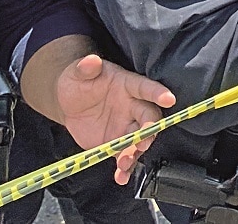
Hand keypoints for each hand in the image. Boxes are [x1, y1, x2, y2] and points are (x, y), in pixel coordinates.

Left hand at [56, 55, 175, 184]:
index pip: (146, 88)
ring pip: (140, 140)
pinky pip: (125, 157)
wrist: (68, 103)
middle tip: (141, 142)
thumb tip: (90, 61)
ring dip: (136, 152)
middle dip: (148, 130)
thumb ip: (85, 68)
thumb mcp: (78, 72)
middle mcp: (133, 105)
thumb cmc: (78, 81)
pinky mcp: (118, 143)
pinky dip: (125, 169)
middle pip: (149, 117)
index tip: (169, 98)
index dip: (158, 93)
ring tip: (124, 164)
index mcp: (128, 85)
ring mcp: (127, 126)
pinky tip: (121, 177)